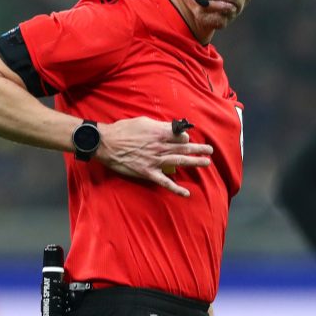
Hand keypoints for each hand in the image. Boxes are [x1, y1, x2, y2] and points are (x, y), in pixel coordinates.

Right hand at [96, 117, 212, 196]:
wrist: (106, 144)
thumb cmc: (123, 130)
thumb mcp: (143, 122)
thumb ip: (159, 126)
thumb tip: (171, 128)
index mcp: (159, 133)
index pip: (180, 135)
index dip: (186, 137)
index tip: (188, 138)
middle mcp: (160, 147)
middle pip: (184, 148)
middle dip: (199, 149)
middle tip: (210, 150)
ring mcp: (155, 161)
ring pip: (179, 162)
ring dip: (194, 162)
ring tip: (206, 163)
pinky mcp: (148, 173)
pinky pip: (165, 182)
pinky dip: (176, 189)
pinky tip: (186, 193)